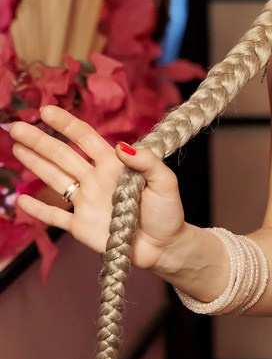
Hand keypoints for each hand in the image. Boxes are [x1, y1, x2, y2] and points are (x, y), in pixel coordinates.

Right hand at [10, 104, 187, 270]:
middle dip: (40, 141)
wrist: (165, 247)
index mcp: (114, 165)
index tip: (46, 111)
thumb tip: (121, 146)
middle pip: (63, 155)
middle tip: (16, 127)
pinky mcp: (81, 227)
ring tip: (17, 147)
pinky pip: (56, 217)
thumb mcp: (165, 182)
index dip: (66, 124)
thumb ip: (147, 162)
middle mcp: (95, 179)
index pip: (85, 138)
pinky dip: (39, 209)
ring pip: (55, 179)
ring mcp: (86, 202)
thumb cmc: (168, 212)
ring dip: (36, 164)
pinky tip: (21, 199)